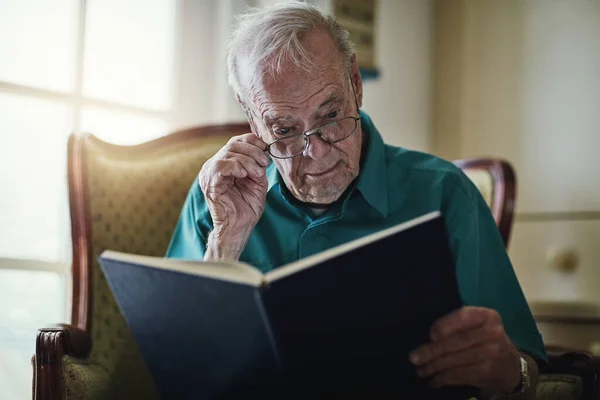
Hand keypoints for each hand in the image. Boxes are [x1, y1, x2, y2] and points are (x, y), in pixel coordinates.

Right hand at [199, 133, 269, 257]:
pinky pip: (221, 166)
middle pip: (232, 145)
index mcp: (223, 164)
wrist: (240, 227)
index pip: (235, 142)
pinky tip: (244, 176)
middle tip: (264, 163)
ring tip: (257, 173)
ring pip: (228, 153)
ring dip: (248, 161)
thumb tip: (264, 149)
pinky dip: (237, 167)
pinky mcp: (209, 184)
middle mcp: (213, 167)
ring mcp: (209, 175)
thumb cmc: (247, 206)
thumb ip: (258, 164)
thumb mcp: (257, 180)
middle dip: (253, 151)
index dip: (251, 141)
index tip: (266, 149)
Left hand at [409, 306, 521, 393]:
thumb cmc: (485, 340)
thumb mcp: (478, 326)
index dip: (445, 325)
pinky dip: (444, 379)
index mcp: (488, 316)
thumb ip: (458, 326)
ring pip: (455, 360)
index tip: (430, 335)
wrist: (511, 366)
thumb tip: (428, 339)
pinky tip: (434, 381)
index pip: (463, 316)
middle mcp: (493, 332)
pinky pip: (461, 375)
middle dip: (431, 351)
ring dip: (434, 367)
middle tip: (414, 358)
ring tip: (420, 371)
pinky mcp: (489, 371)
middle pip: (456, 341)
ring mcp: (492, 353)